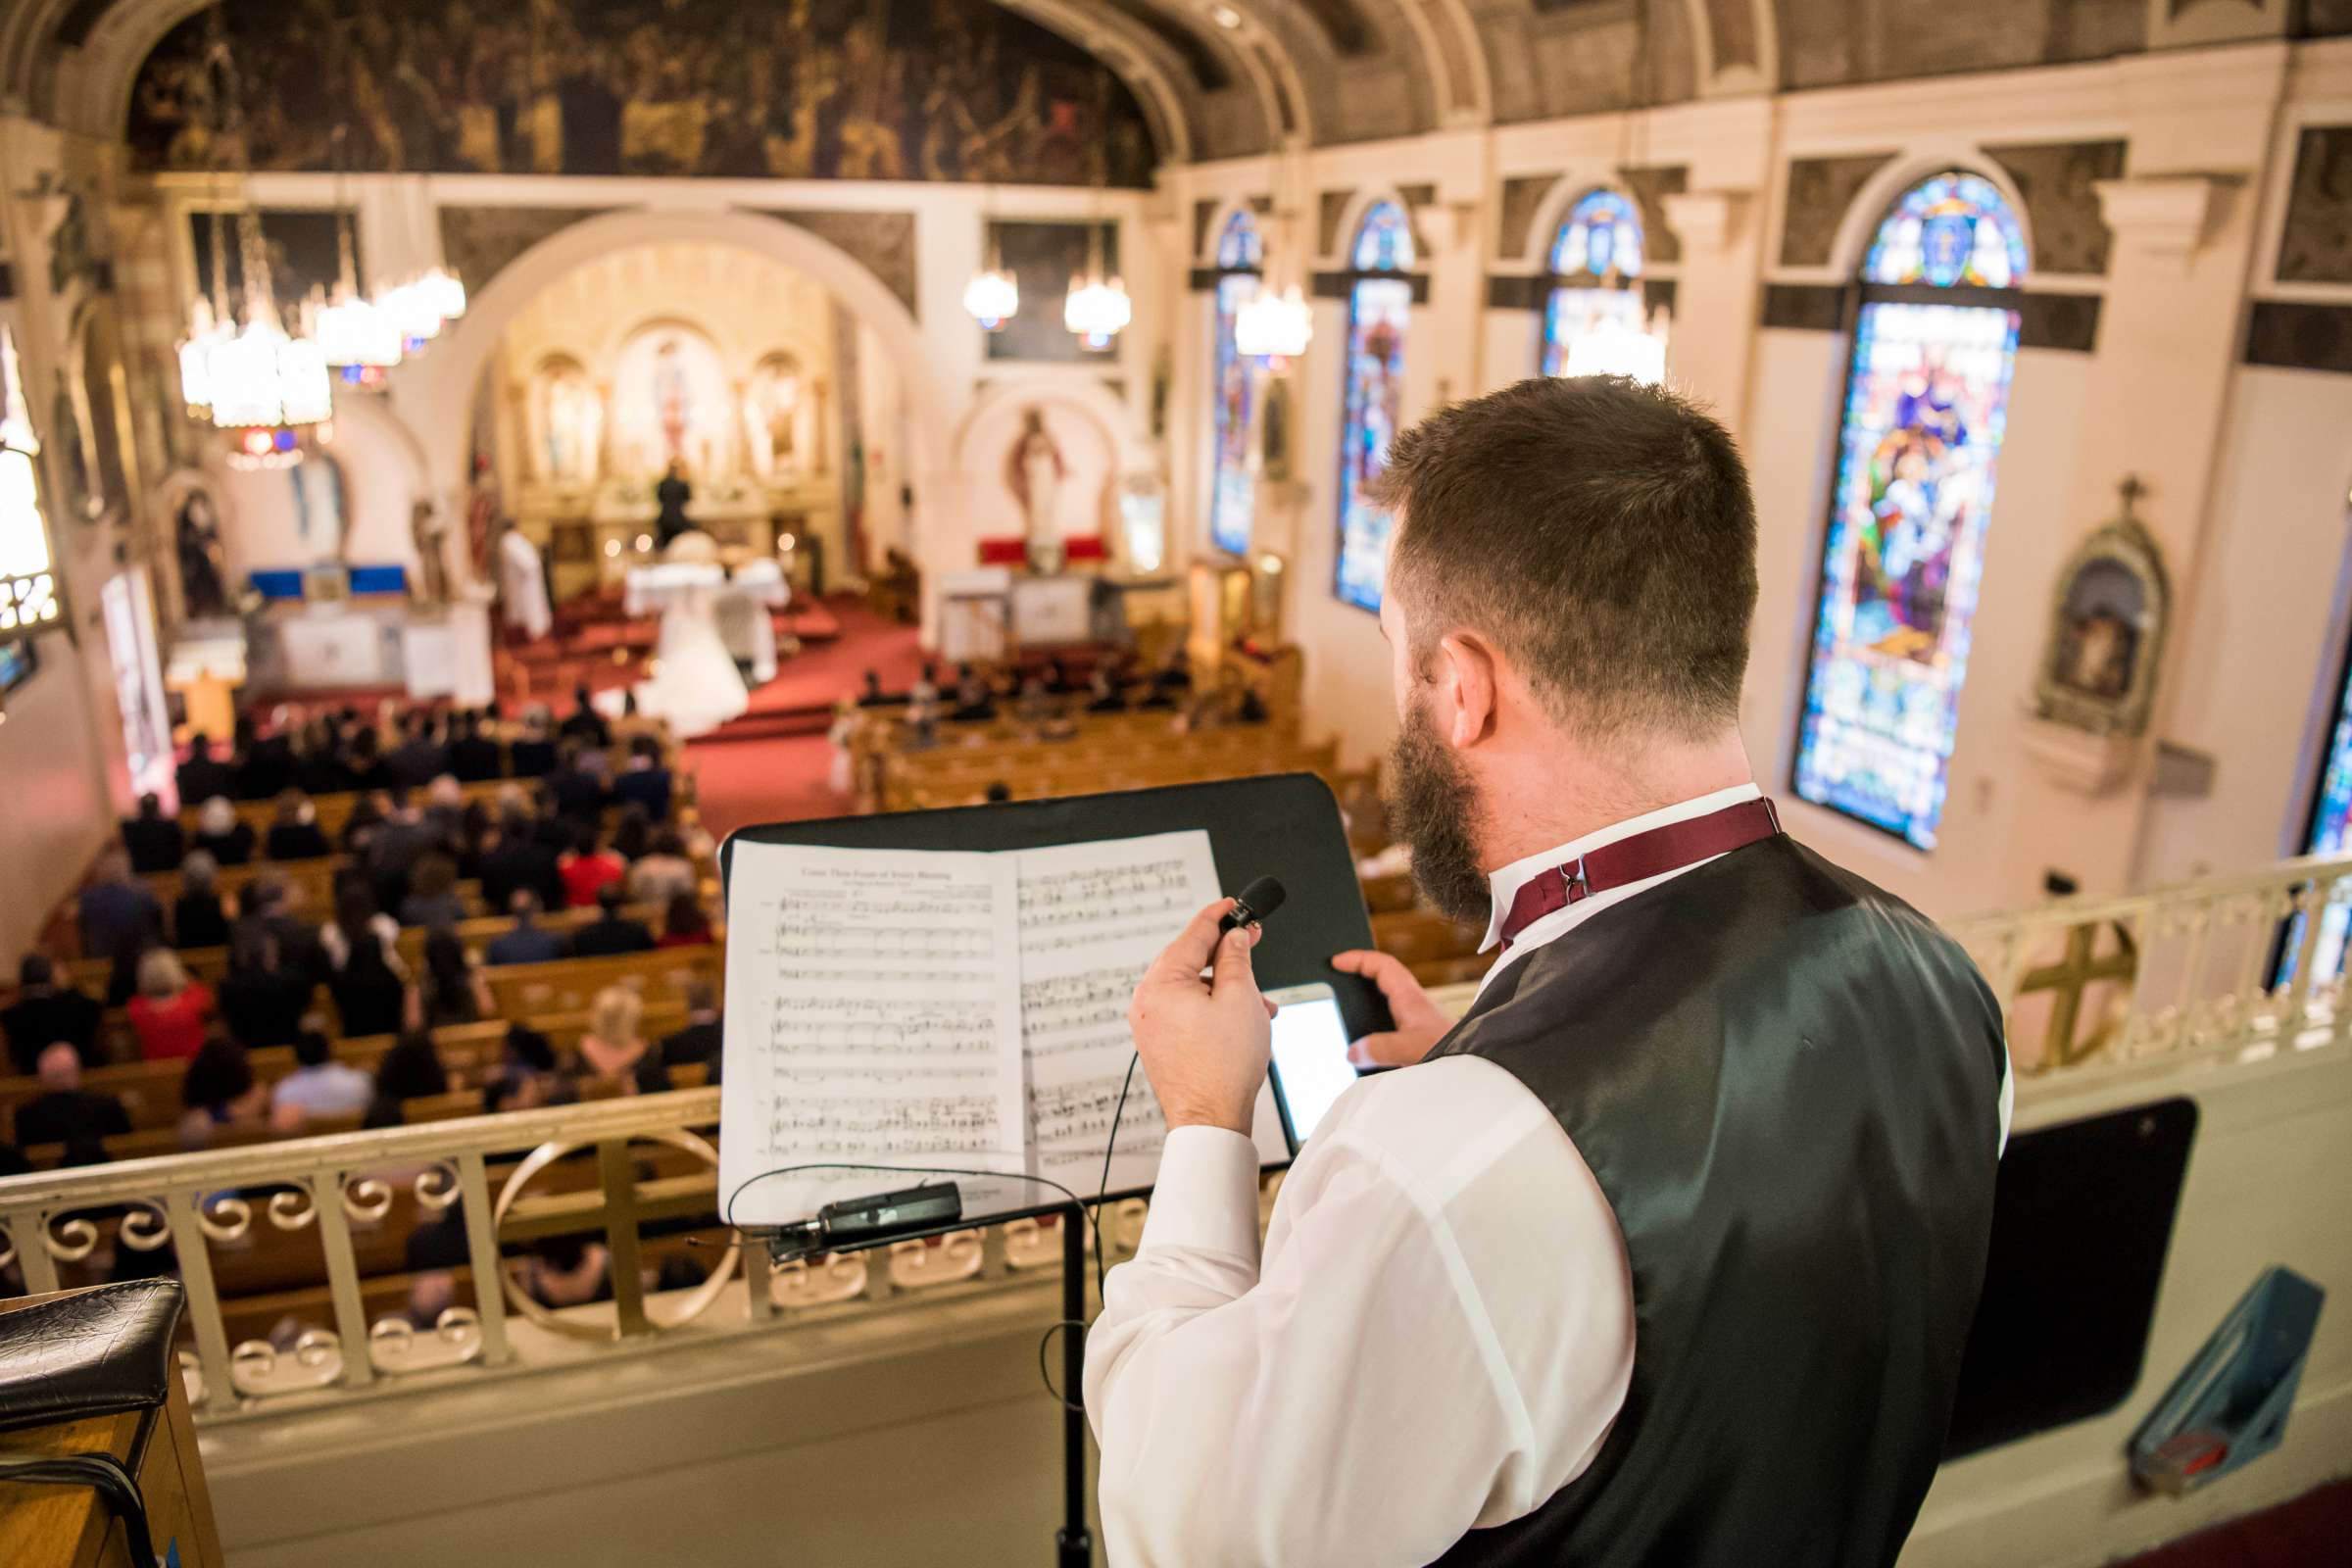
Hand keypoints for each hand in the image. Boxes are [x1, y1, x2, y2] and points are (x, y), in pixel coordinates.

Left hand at [1127, 898, 1275, 1133]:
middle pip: (1190, 960)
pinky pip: (1187, 1010)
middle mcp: (1147, 1001)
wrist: (1210, 1120)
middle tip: (1252, 944)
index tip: (1234, 905)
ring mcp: (1150, 1023)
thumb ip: (1237, 959)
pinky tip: (1241, 1019)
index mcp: (1160, 984)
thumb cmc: (1223, 1068)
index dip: (1219, 915)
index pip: (1193, 934)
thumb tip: (1234, 938)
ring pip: (1193, 987)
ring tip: (1259, 1004)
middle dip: (1228, 957)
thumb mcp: (1241, 998)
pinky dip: (1214, 1007)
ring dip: (1227, 988)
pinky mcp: (1159, 1041)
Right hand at [1330, 949, 1452, 1067]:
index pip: (1382, 965)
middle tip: (1339, 974)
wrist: (1477, 1064)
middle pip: (1383, 977)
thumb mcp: (1411, 1049)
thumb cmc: (1452, 1050)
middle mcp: (1413, 1003)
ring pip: (1388, 998)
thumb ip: (1381, 1048)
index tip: (1337, 960)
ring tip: (1347, 1004)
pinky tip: (1368, 1039)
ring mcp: (1417, 1018)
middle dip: (1360, 971)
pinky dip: (1375, 1021)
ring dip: (1369, 997)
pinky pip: (1391, 1019)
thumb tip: (1353, 1050)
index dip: (1358, 958)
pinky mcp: (1419, 1034)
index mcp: (1410, 997)